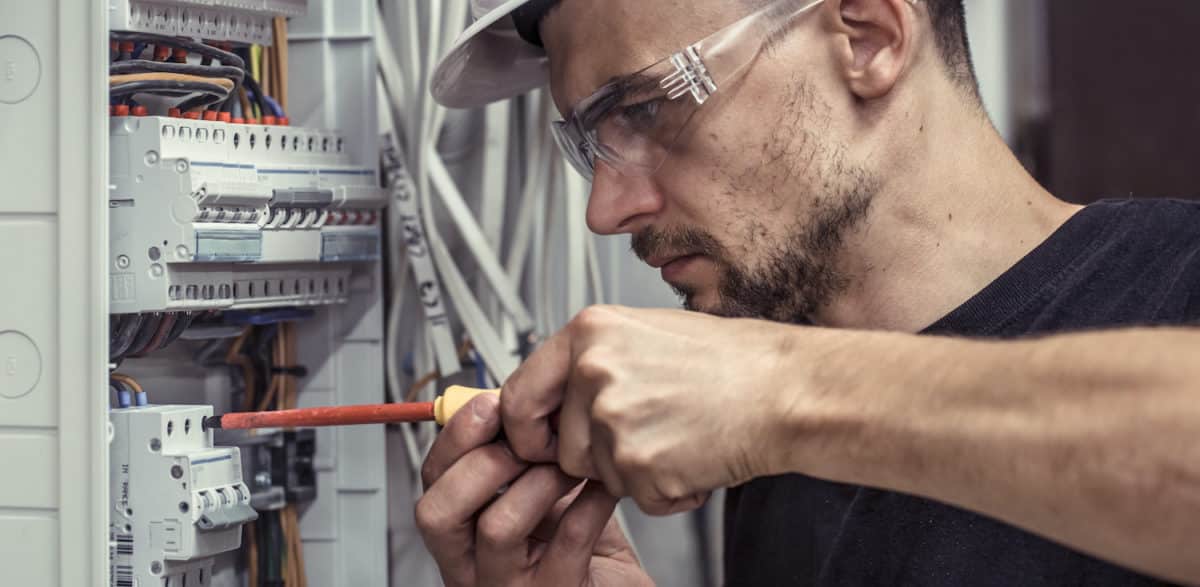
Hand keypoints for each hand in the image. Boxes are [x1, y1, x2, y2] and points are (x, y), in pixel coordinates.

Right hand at [415, 393, 651, 586]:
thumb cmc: (576, 543)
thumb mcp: (537, 492)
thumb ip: (517, 453)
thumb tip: (511, 396)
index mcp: (462, 534)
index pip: (431, 484)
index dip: (454, 439)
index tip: (490, 405)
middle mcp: (473, 567)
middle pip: (438, 513)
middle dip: (482, 462)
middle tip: (527, 443)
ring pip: (497, 527)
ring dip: (540, 482)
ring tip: (571, 467)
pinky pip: (567, 542)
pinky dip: (589, 504)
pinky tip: (602, 488)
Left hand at [502, 306, 799, 514]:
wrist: (787, 389)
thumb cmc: (732, 362)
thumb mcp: (646, 334)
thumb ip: (592, 360)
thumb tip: (553, 393)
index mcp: (589, 332)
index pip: (517, 395)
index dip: (526, 430)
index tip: (540, 442)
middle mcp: (593, 370)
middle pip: (558, 446)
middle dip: (594, 456)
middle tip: (643, 438)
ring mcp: (613, 418)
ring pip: (597, 475)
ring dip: (634, 471)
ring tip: (679, 436)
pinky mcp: (639, 463)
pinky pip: (636, 498)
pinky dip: (666, 491)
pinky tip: (695, 455)